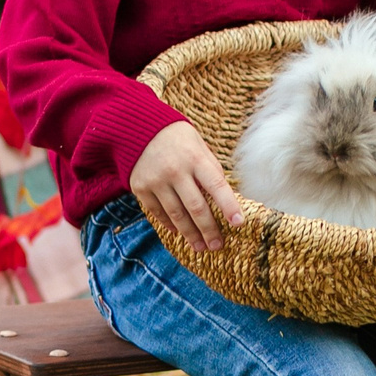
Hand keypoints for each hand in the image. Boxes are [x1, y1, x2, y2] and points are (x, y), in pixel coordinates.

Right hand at [130, 120, 243, 250]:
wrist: (136, 128)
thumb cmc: (177, 138)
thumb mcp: (199, 146)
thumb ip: (211, 170)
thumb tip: (225, 198)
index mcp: (195, 158)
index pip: (216, 185)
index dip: (228, 205)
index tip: (238, 223)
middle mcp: (175, 171)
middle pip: (196, 207)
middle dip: (209, 230)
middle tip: (218, 246)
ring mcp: (156, 181)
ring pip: (177, 214)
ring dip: (190, 234)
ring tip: (200, 247)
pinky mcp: (140, 188)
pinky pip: (158, 212)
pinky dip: (170, 224)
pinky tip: (180, 233)